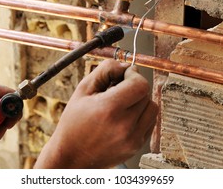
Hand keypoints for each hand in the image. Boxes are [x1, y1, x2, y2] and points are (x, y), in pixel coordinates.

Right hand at [34, 59, 157, 167]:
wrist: (71, 156)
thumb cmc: (73, 123)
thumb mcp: (82, 90)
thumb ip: (105, 71)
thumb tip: (125, 65)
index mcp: (109, 109)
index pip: (140, 84)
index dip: (133, 74)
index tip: (124, 75)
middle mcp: (124, 126)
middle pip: (145, 94)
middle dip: (134, 86)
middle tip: (117, 90)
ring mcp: (133, 139)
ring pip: (152, 108)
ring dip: (140, 101)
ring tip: (122, 104)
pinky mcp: (136, 146)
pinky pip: (150, 122)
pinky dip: (141, 115)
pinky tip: (124, 117)